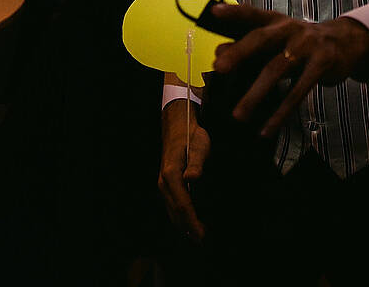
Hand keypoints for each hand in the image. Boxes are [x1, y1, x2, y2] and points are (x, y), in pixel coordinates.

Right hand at [159, 99, 209, 239]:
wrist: (178, 128)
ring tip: (198, 237)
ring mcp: (164, 185)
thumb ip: (197, 163)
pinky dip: (180, 217)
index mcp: (171, 174)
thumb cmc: (191, 136)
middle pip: (176, 212)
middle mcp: (164, 182)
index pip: (183, 205)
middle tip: (204, 241)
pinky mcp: (166, 185)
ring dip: (184, 226)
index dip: (193, 222)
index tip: (202, 234)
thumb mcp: (200, 146)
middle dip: (189, 229)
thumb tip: (192, 179)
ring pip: (172, 211)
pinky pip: (172, 206)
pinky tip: (189, 223)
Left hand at [209, 4, 368, 137]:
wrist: (344, 42)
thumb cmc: (298, 42)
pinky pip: (298, 91)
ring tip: (238, 115)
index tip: (214, 12)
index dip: (233, 13)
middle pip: (261, 38)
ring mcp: (307, 46)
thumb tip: (217, 52)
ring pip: (277, 70)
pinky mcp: (321, 65)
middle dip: (240, 52)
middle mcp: (289, 29)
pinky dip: (281, 113)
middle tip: (218, 67)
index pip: (251, 14)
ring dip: (256, 94)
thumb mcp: (276, 37)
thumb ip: (248, 43)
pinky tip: (266, 129)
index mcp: (274, 20)